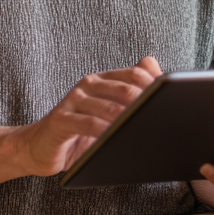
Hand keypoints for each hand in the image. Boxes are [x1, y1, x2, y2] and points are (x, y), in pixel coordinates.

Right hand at [15, 56, 161, 176]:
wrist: (38, 147)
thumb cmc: (79, 133)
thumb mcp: (108, 114)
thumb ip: (130, 94)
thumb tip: (154, 67)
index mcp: (103, 80)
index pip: (135, 74)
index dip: (156, 86)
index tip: (175, 101)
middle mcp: (88, 84)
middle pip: (125, 88)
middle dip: (147, 103)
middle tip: (165, 118)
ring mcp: (73, 100)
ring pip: (108, 106)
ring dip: (129, 120)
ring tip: (147, 130)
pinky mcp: (61, 120)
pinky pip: (88, 124)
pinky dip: (106, 132)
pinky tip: (118, 140)